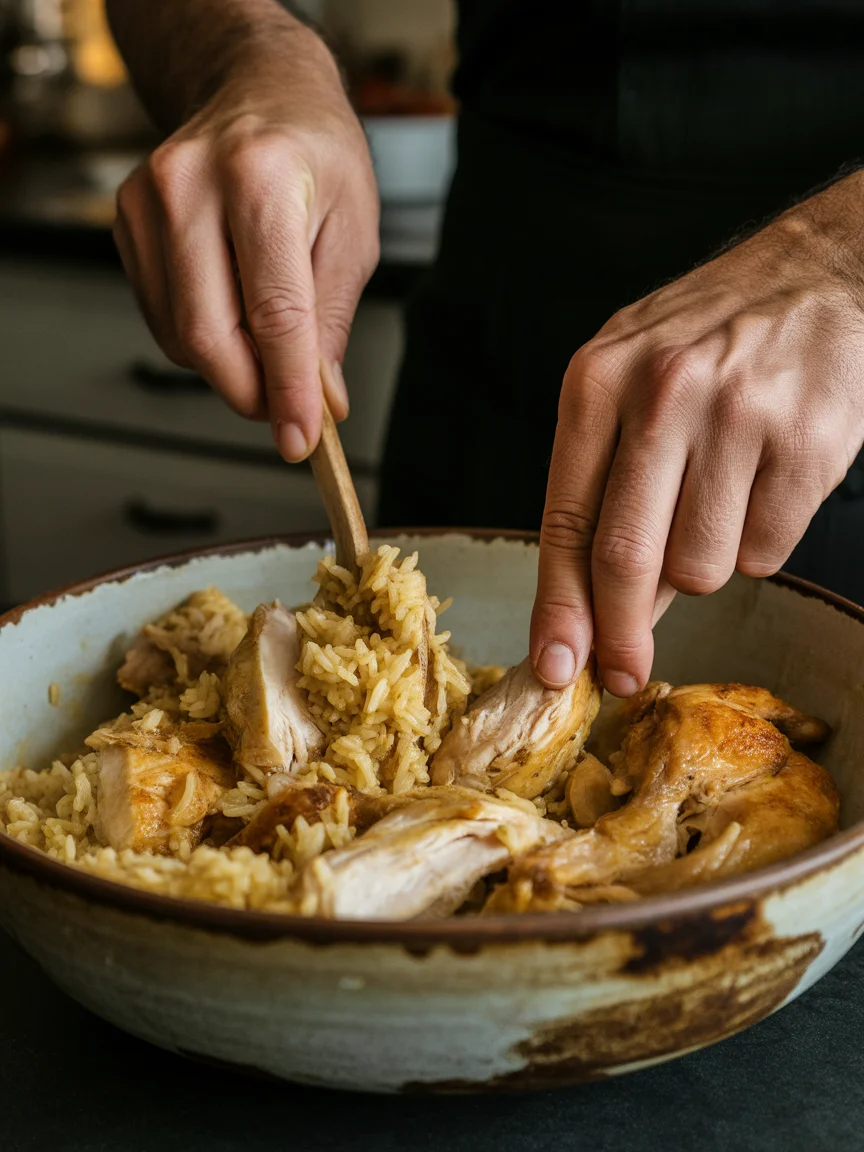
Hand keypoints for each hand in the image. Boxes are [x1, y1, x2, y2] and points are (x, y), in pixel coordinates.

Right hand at [113, 30, 378, 460]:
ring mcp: (147, 202)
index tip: (300, 439)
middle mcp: (190, 185)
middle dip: (251, 392)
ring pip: (180, 336)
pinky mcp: (127, 223)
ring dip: (230, 368)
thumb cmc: (315, 152)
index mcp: (261, 178)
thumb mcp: (354, 231)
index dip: (287, 389)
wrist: (258, 91)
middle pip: (208, 335)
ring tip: (270, 346)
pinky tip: (234, 312)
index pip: (273, 312)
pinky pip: (163, 317)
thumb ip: (332, 320)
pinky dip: (203, 340)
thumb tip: (319, 397)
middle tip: (288, 409)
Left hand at [530, 173, 863, 694]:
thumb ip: (603, 486)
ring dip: (703, 564)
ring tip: (718, 500)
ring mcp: (740, 417)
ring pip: (701, 568)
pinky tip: (762, 485)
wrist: (816, 274)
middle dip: (621, 634)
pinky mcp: (809, 443)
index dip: (559, 609)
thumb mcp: (627, 384)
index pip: (565, 521)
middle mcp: (664, 393)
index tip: (557, 667)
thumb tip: (594, 610)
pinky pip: (766, 552)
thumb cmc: (706, 340)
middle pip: (626, 560)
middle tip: (626, 671)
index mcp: (598, 381)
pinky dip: (758, 541)